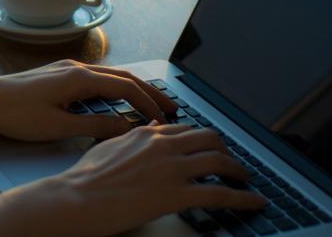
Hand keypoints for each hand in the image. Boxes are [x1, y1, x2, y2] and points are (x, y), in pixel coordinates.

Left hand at [0, 59, 177, 140]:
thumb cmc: (15, 113)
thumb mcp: (58, 126)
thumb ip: (95, 126)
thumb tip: (126, 127)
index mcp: (80, 78)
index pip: (126, 87)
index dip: (148, 104)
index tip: (164, 120)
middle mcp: (76, 67)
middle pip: (123, 77)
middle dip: (149, 91)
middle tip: (171, 107)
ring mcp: (67, 68)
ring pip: (110, 76)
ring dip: (133, 88)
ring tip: (150, 104)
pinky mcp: (58, 74)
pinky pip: (96, 78)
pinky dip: (115, 87)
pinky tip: (117, 99)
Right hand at [31, 123, 266, 235]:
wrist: (77, 199)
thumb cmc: (85, 178)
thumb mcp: (108, 146)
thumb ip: (132, 138)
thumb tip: (148, 130)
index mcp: (147, 134)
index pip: (186, 130)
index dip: (203, 140)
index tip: (210, 148)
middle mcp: (163, 145)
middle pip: (209, 139)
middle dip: (226, 150)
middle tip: (232, 163)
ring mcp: (172, 169)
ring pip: (220, 162)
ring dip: (239, 172)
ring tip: (246, 181)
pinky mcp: (176, 194)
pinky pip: (220, 194)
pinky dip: (243, 198)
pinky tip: (254, 202)